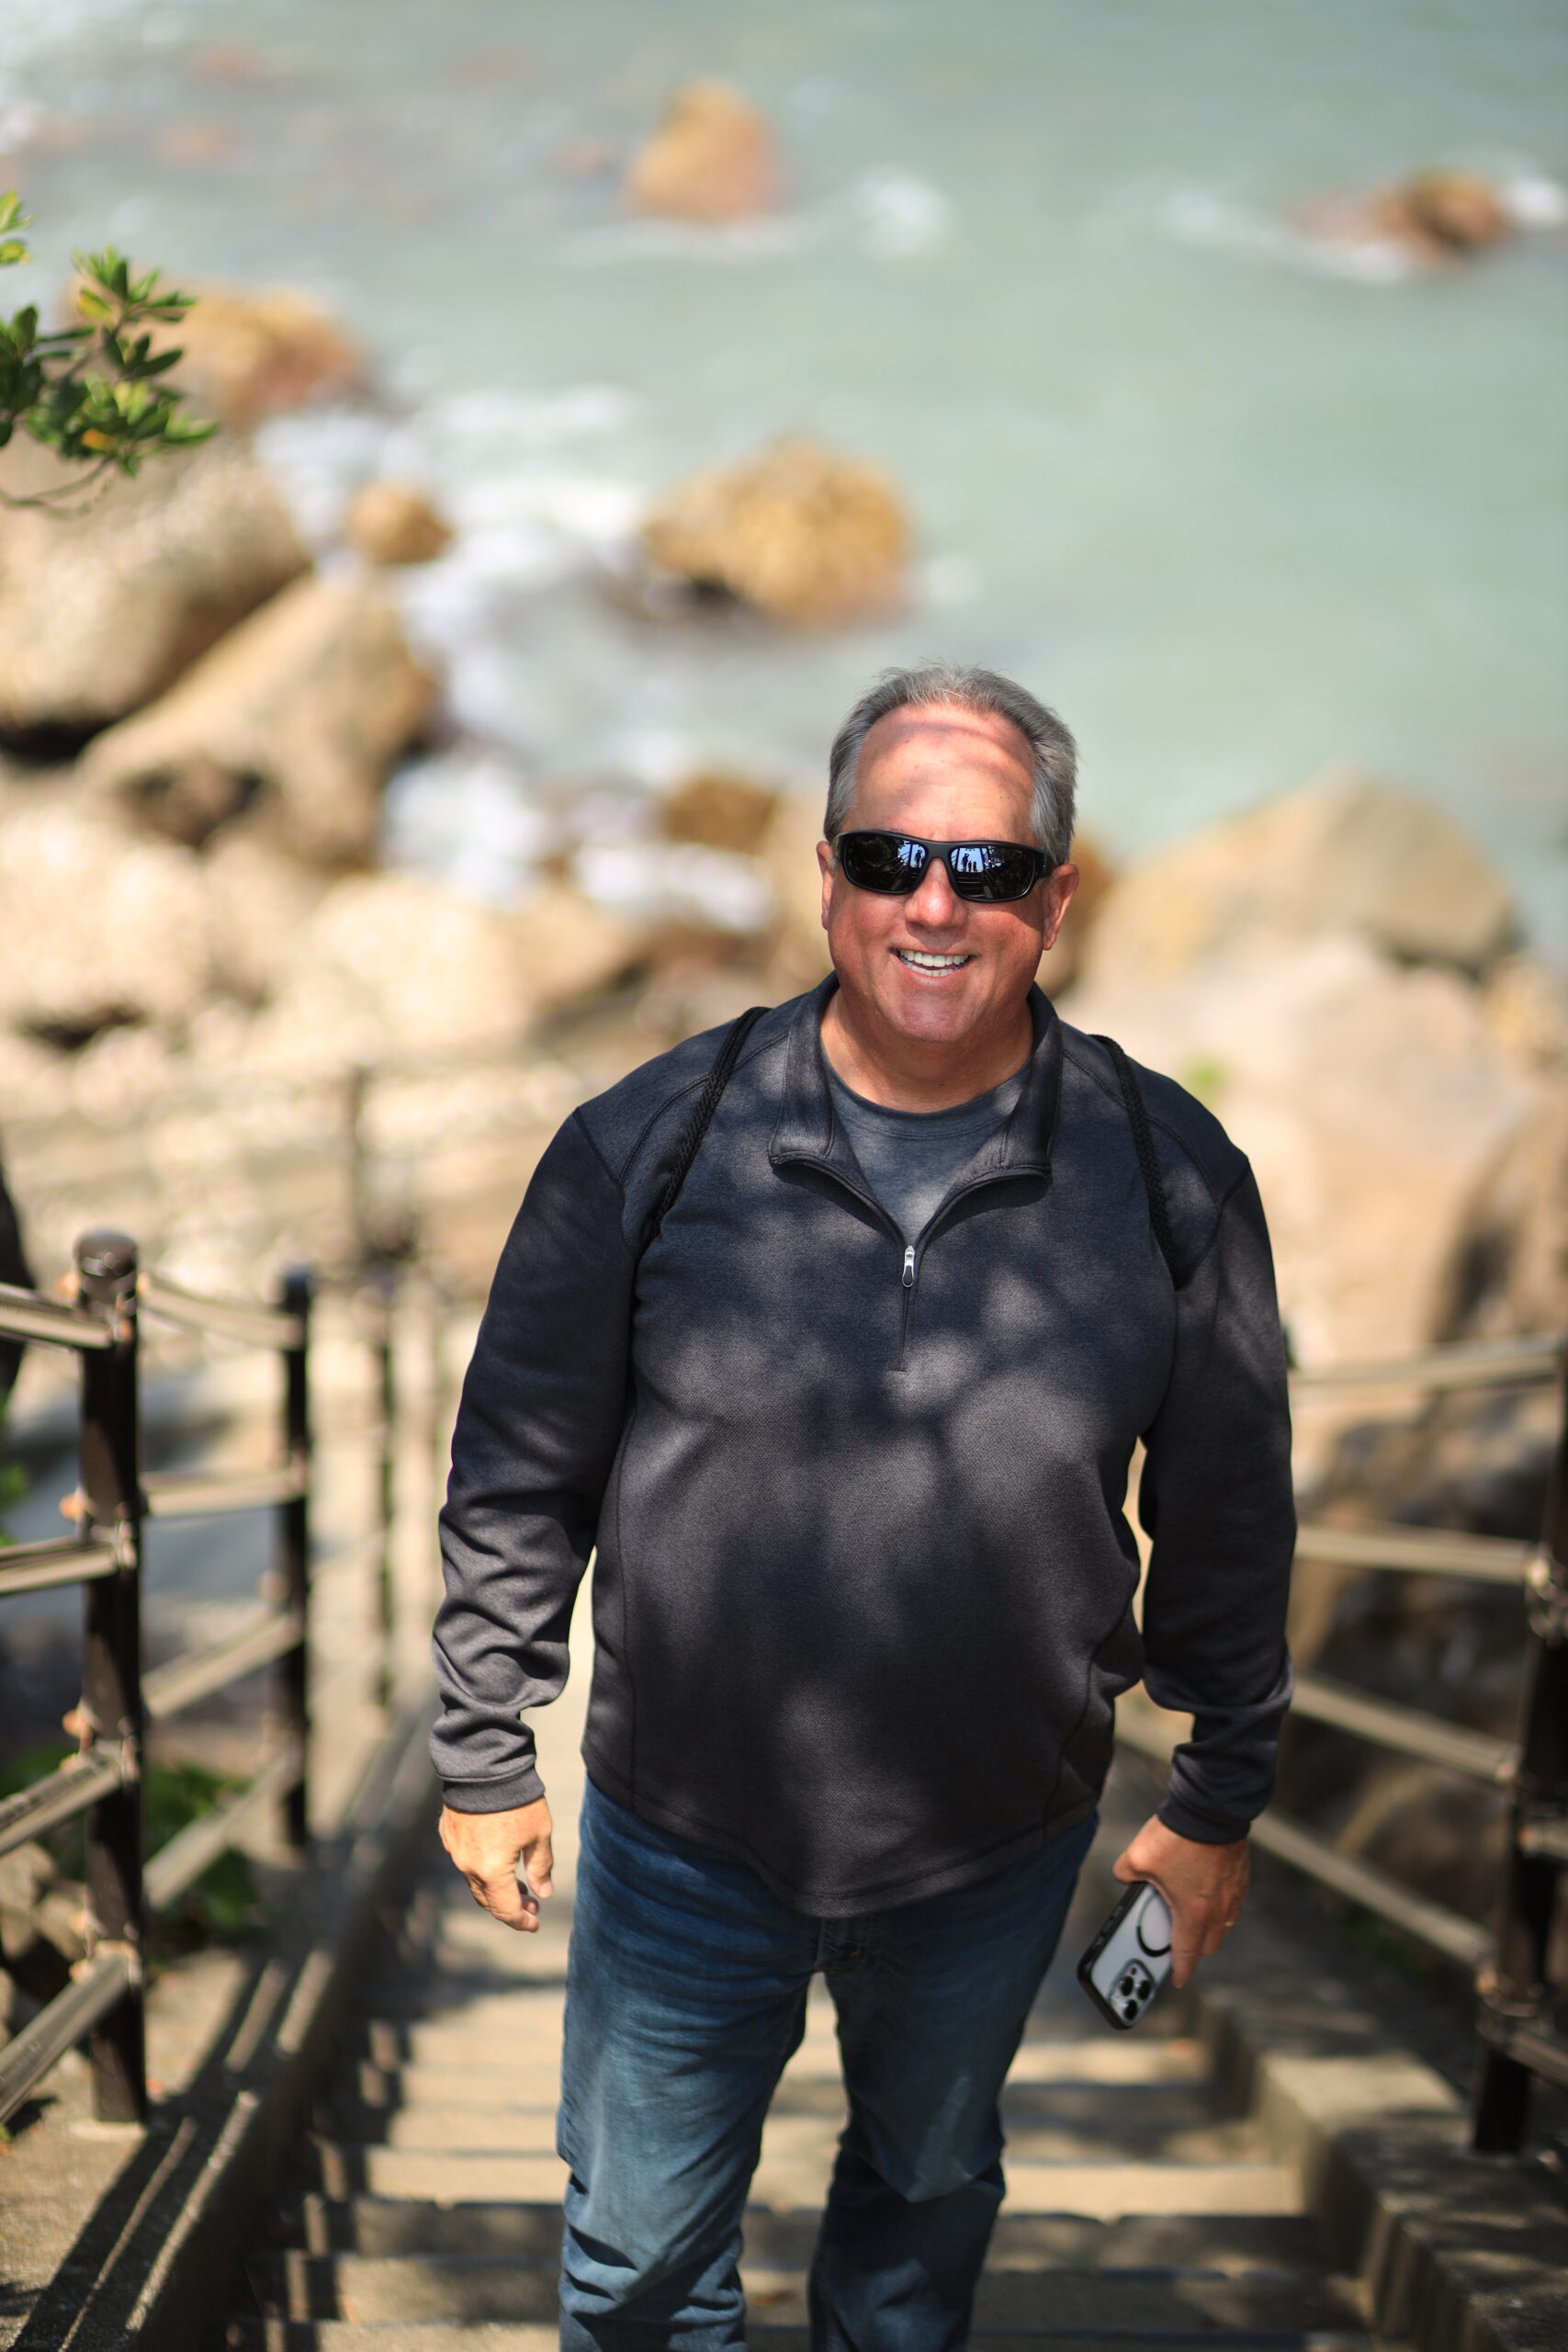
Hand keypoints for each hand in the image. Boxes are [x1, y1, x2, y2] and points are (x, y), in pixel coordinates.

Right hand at [438, 1796, 554, 1932]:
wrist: (485, 1765)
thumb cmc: (517, 1800)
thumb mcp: (538, 1834)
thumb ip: (540, 1867)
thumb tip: (543, 1893)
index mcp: (492, 1871)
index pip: (506, 1909)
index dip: (522, 1921)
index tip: (535, 1923)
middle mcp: (468, 1866)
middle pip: (488, 1900)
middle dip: (510, 1906)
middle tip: (531, 1904)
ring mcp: (455, 1851)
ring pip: (475, 1882)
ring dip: (496, 1888)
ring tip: (519, 1883)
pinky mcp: (449, 1835)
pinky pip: (465, 1861)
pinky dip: (482, 1868)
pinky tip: (498, 1859)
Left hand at [1112, 1815, 1247, 1987]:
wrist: (1210, 1808)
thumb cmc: (1178, 1835)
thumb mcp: (1137, 1857)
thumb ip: (1125, 1874)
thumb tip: (1125, 1877)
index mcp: (1193, 1913)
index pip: (1187, 1954)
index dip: (1181, 1971)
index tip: (1177, 1979)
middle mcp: (1218, 1909)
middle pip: (1209, 1944)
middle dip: (1193, 1948)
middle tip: (1177, 1940)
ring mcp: (1233, 1893)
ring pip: (1223, 1924)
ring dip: (1208, 1926)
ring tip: (1189, 1913)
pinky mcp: (1241, 1877)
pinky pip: (1231, 1903)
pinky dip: (1218, 1905)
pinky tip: (1203, 1889)